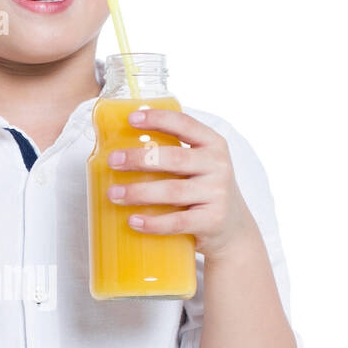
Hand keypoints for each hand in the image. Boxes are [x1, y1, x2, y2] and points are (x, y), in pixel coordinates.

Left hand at [105, 108, 258, 261]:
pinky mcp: (212, 221)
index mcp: (212, 144)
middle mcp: (218, 166)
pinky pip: (177, 222)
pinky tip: (133, 220)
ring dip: (139, 192)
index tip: (132, 118)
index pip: (184, 125)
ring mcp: (217, 194)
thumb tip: (122, 148)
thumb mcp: (200, 165)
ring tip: (114, 193)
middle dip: (139, 158)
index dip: (158, 119)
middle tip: (113, 160)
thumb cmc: (204, 191)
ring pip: (172, 191)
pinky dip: (153, 222)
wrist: (234, 228)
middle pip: (174, 158)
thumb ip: (173, 154)